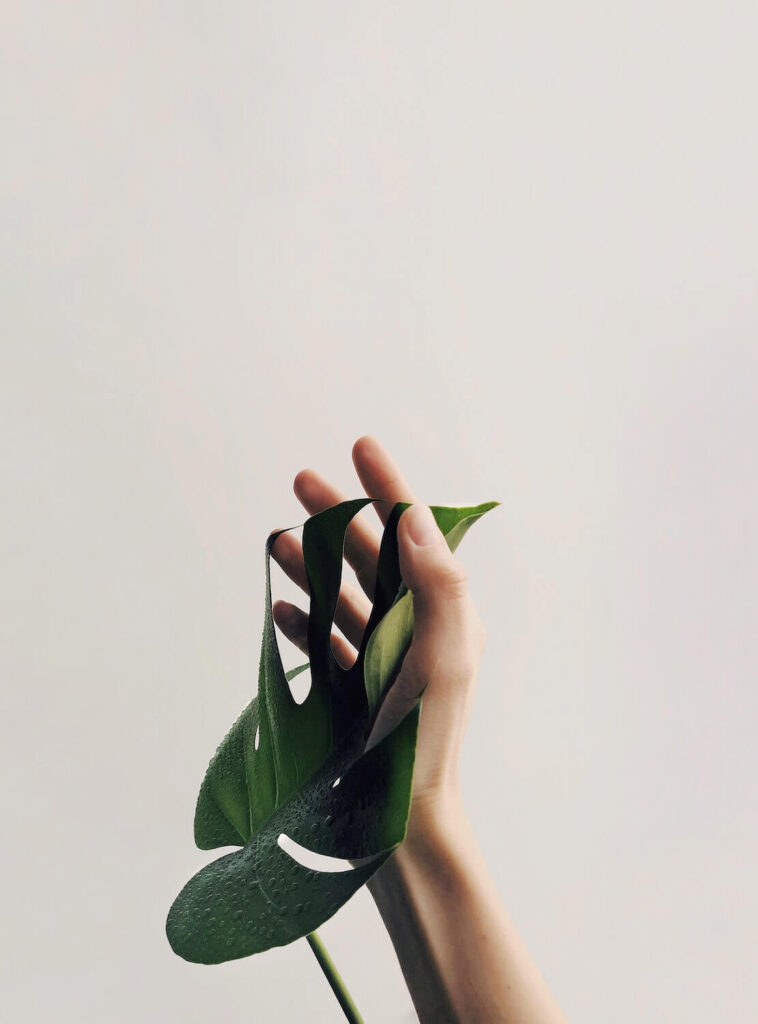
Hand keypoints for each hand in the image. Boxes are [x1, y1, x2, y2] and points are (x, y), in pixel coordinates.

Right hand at [270, 435, 486, 841]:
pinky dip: (306, 618)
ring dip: (312, 563)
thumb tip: (415, 522)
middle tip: (303, 481)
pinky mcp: (356, 690)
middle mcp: (416, 630)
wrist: (402, 820)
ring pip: (344, 594)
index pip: (415, 535)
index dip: (390, 488)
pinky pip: (328, 640)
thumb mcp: (445, 657)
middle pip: (373, 557)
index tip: (363, 446)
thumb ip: (439, 585)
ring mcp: (383, 660)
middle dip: (339, 517)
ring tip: (279, 539)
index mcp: (444, 615)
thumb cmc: (426, 739)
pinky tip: (284, 608)